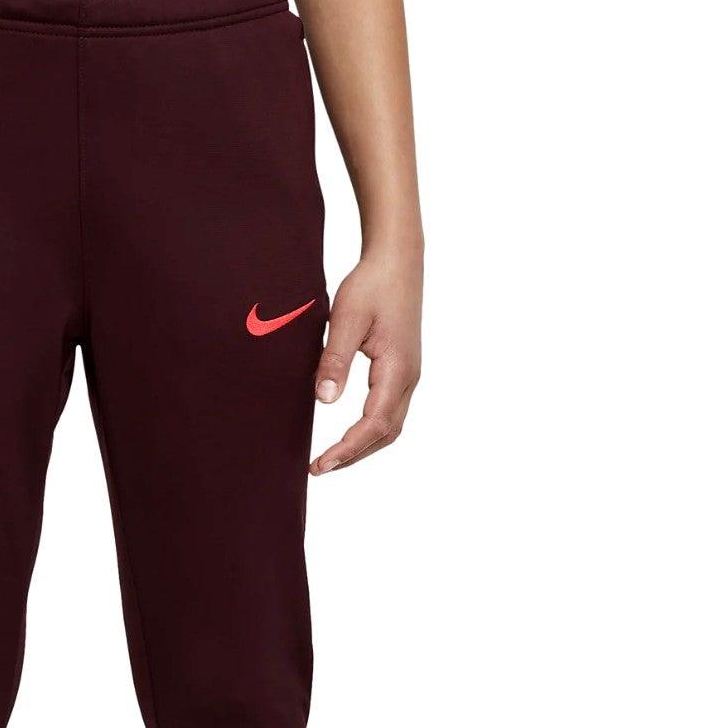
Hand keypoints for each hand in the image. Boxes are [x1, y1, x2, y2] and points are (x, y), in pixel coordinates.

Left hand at [308, 249, 422, 474]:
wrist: (398, 260)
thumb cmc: (372, 283)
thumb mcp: (347, 319)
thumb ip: (336, 359)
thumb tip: (325, 400)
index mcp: (397, 369)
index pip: (373, 424)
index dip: (347, 449)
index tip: (320, 465)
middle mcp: (409, 377)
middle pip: (385, 433)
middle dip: (354, 455)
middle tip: (319, 468)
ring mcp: (408, 374)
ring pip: (390, 426)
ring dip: (363, 446)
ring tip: (331, 459)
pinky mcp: (402, 369)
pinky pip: (390, 411)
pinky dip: (370, 431)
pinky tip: (349, 434)